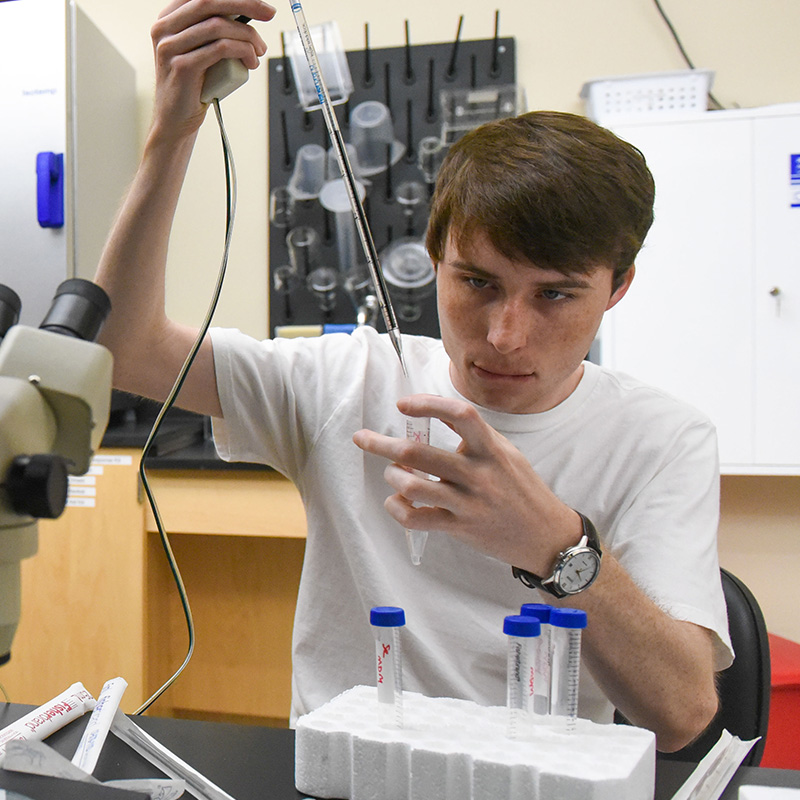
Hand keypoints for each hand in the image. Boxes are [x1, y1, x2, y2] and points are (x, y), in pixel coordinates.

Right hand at [150, 0, 275, 137]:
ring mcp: (170, 47)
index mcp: (169, 18)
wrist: (177, 120)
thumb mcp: (202, 50)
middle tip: (269, 13)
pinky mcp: (181, 67)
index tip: (259, 3)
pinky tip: (251, 61)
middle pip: (209, 1)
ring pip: (217, 26)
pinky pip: (219, 49)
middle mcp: (165, 28)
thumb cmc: (194, 85)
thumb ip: (214, 30)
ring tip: (259, 50)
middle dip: (245, 4)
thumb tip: (248, 13)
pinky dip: (242, 51)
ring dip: (247, 36)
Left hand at [352, 394, 581, 569]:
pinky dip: (398, 508)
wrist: (546, 535)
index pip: (459, 415)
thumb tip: (431, 414)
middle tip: (362, 438)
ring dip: (393, 476)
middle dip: (381, 443)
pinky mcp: (460, 527)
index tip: (403, 404)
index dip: (427, 404)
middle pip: (418, 453)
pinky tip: (397, 501)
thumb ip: (473, 435)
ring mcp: (468, 503)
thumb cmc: (522, 489)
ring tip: (392, 473)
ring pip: (413, 486)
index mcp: (492, 448)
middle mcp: (479, 473)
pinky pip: (417, 518)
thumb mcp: (505, 453)